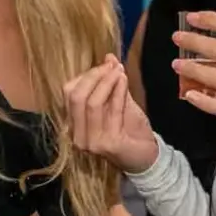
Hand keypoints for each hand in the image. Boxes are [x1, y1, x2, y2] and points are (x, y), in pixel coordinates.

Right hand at [63, 55, 158, 172]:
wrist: (147, 158)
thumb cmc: (130, 130)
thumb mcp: (118, 102)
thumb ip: (111, 82)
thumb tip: (108, 56)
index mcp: (74, 124)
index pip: (69, 93)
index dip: (86, 75)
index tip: (105, 64)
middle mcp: (77, 135)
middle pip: (76, 97)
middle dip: (94, 76)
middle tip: (111, 65)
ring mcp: (91, 142)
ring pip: (92, 103)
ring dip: (107, 82)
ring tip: (119, 71)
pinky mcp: (108, 144)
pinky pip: (111, 111)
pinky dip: (118, 93)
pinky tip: (124, 81)